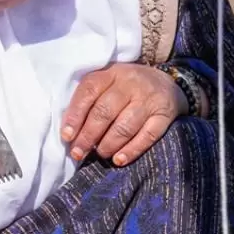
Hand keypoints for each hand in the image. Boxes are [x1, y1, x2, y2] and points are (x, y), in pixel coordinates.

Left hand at [61, 63, 185, 166]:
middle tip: (78, 153)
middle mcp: (130, 83)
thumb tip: (70, 132)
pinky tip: (119, 160)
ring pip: (125, 126)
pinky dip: (131, 150)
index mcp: (111, 73)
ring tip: (100, 155)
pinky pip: (147, 136)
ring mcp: (149, 99)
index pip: (89, 92)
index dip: (75, 116)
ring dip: (108, 144)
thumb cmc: (127, 88)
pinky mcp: (165, 115)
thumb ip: (90, 100)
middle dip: (88, 136)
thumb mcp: (109, 83)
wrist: (166, 84)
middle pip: (105, 111)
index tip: (66, 136)